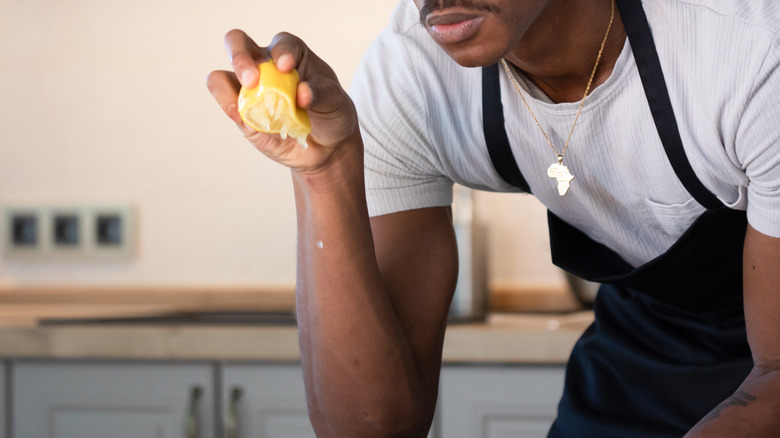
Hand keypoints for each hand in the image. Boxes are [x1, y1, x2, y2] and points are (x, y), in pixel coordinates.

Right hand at [207, 30, 358, 173]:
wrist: (326, 146)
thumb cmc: (331, 113)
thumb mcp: (336, 101)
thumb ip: (321, 94)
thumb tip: (301, 94)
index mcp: (291, 53)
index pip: (281, 44)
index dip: (282, 52)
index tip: (286, 66)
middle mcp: (264, 65)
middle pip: (237, 43)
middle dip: (239, 56)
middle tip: (251, 79)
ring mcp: (250, 89)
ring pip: (221, 76)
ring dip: (227, 88)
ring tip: (243, 105)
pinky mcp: (242, 114)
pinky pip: (227, 105)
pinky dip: (231, 110)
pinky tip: (246, 121)